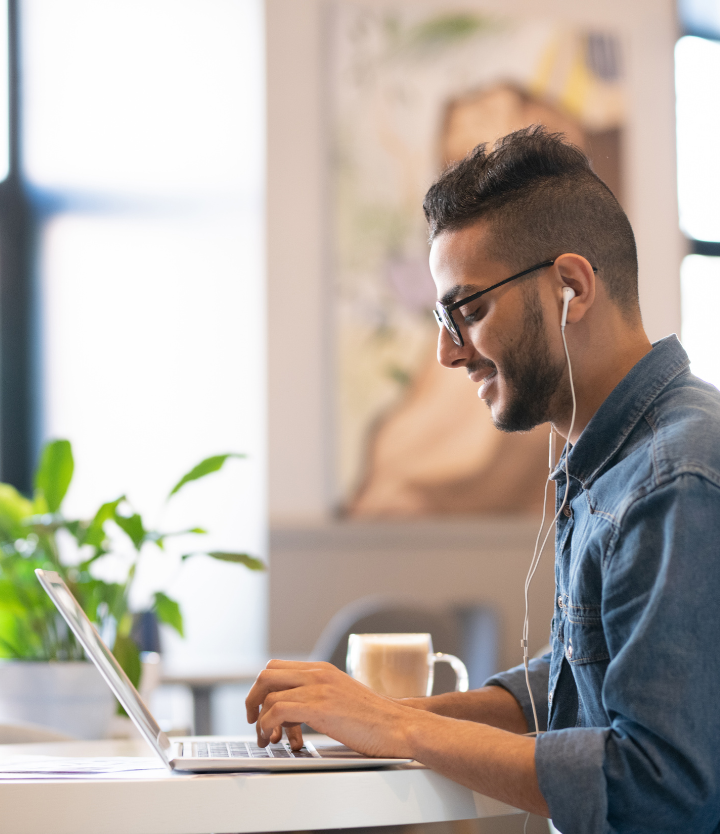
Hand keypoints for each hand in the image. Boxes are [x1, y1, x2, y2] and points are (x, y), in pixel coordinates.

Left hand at [245, 659, 415, 756]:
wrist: (398, 727)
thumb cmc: (374, 721)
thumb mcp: (342, 698)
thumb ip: (319, 697)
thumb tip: (293, 713)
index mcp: (322, 670)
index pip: (277, 667)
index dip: (263, 689)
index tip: (261, 710)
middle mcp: (318, 673)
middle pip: (267, 674)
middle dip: (253, 699)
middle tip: (254, 721)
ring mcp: (319, 688)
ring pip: (269, 692)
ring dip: (261, 719)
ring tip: (268, 739)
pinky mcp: (320, 706)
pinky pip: (278, 710)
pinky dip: (269, 725)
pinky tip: (277, 739)